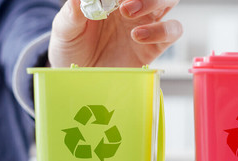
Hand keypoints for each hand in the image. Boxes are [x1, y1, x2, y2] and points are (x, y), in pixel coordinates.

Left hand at [48, 0, 181, 66]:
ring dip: (154, 2)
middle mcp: (133, 6)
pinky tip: (138, 36)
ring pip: (168, 1)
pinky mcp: (155, 45)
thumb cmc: (72, 46)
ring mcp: (146, 23)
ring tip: (128, 14)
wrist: (79, 76)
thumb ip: (71, 12)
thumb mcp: (64, 28)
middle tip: (123, 4)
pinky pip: (172, 31)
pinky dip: (161, 30)